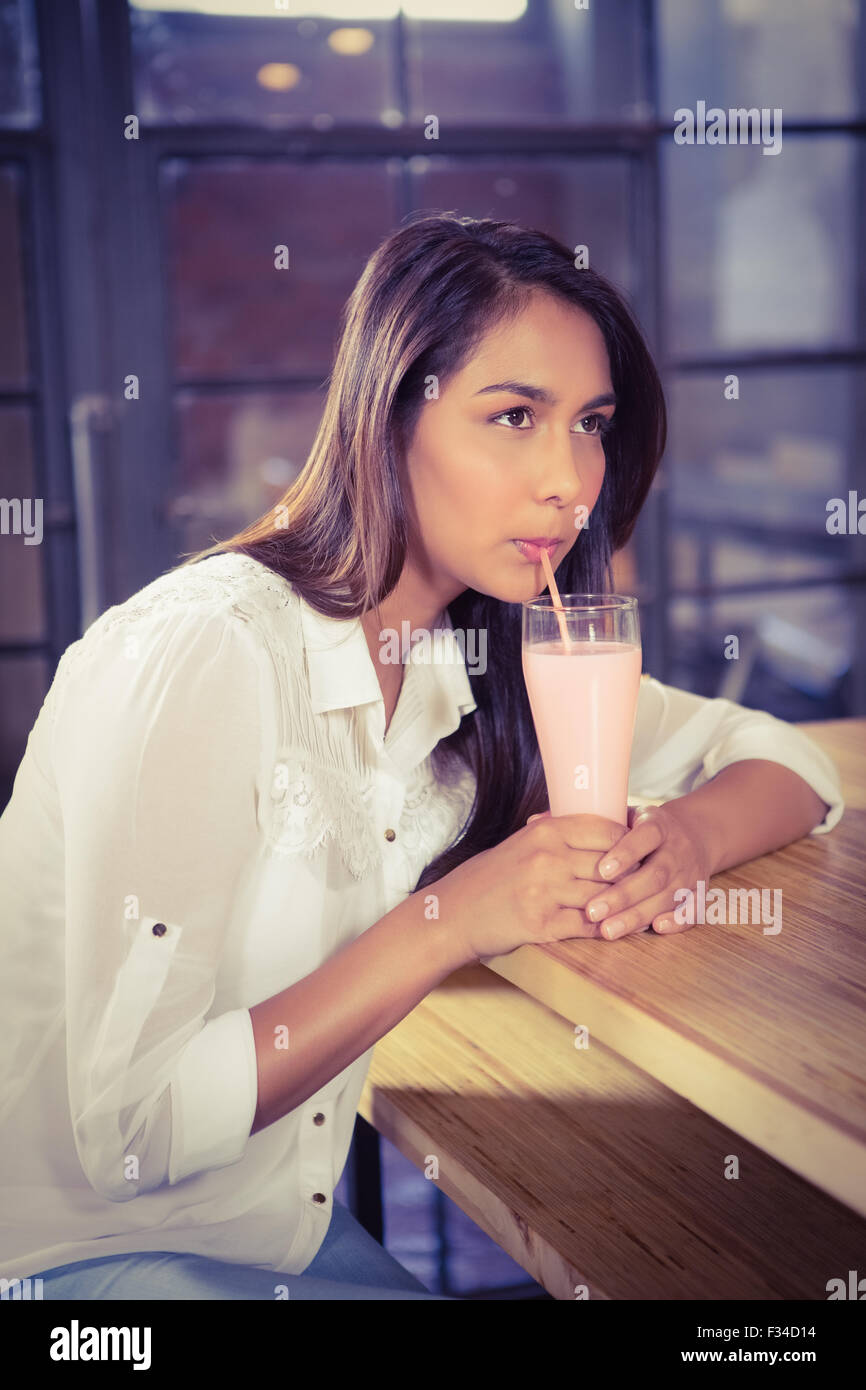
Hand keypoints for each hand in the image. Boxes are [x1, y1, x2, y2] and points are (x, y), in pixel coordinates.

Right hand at [432, 812, 631, 961]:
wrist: (454, 912)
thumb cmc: (490, 878)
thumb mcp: (521, 844)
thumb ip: (557, 836)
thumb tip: (600, 829)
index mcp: (545, 831)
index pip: (606, 830)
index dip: (629, 842)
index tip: (639, 852)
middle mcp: (547, 857)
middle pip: (610, 864)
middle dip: (631, 876)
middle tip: (648, 882)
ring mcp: (545, 891)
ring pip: (603, 895)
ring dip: (622, 904)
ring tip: (639, 907)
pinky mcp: (541, 924)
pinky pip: (587, 926)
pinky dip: (604, 928)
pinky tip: (613, 927)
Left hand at [579, 801, 715, 938]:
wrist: (692, 836)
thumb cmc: (641, 830)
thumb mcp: (624, 816)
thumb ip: (592, 822)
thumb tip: (538, 820)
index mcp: (658, 825)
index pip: (646, 836)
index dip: (626, 853)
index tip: (602, 870)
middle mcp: (678, 849)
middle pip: (654, 874)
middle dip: (623, 895)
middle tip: (593, 911)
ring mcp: (690, 873)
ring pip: (667, 897)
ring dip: (638, 915)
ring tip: (607, 930)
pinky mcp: (698, 894)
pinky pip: (692, 911)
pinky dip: (676, 921)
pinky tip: (655, 929)